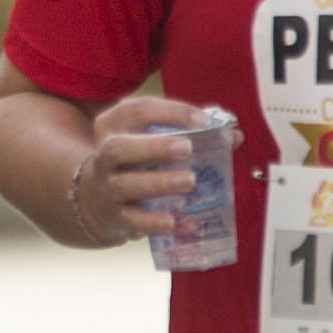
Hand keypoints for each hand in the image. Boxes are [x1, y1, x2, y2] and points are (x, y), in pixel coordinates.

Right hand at [89, 90, 209, 226]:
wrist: (99, 198)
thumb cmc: (136, 160)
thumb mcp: (152, 139)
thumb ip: (190, 133)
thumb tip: (233, 134)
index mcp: (114, 126)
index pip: (138, 110)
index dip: (171, 112)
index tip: (203, 120)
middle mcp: (105, 155)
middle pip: (120, 148)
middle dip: (154, 147)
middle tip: (187, 148)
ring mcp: (108, 187)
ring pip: (125, 184)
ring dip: (159, 183)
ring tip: (190, 181)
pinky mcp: (115, 216)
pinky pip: (133, 221)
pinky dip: (153, 222)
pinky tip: (175, 222)